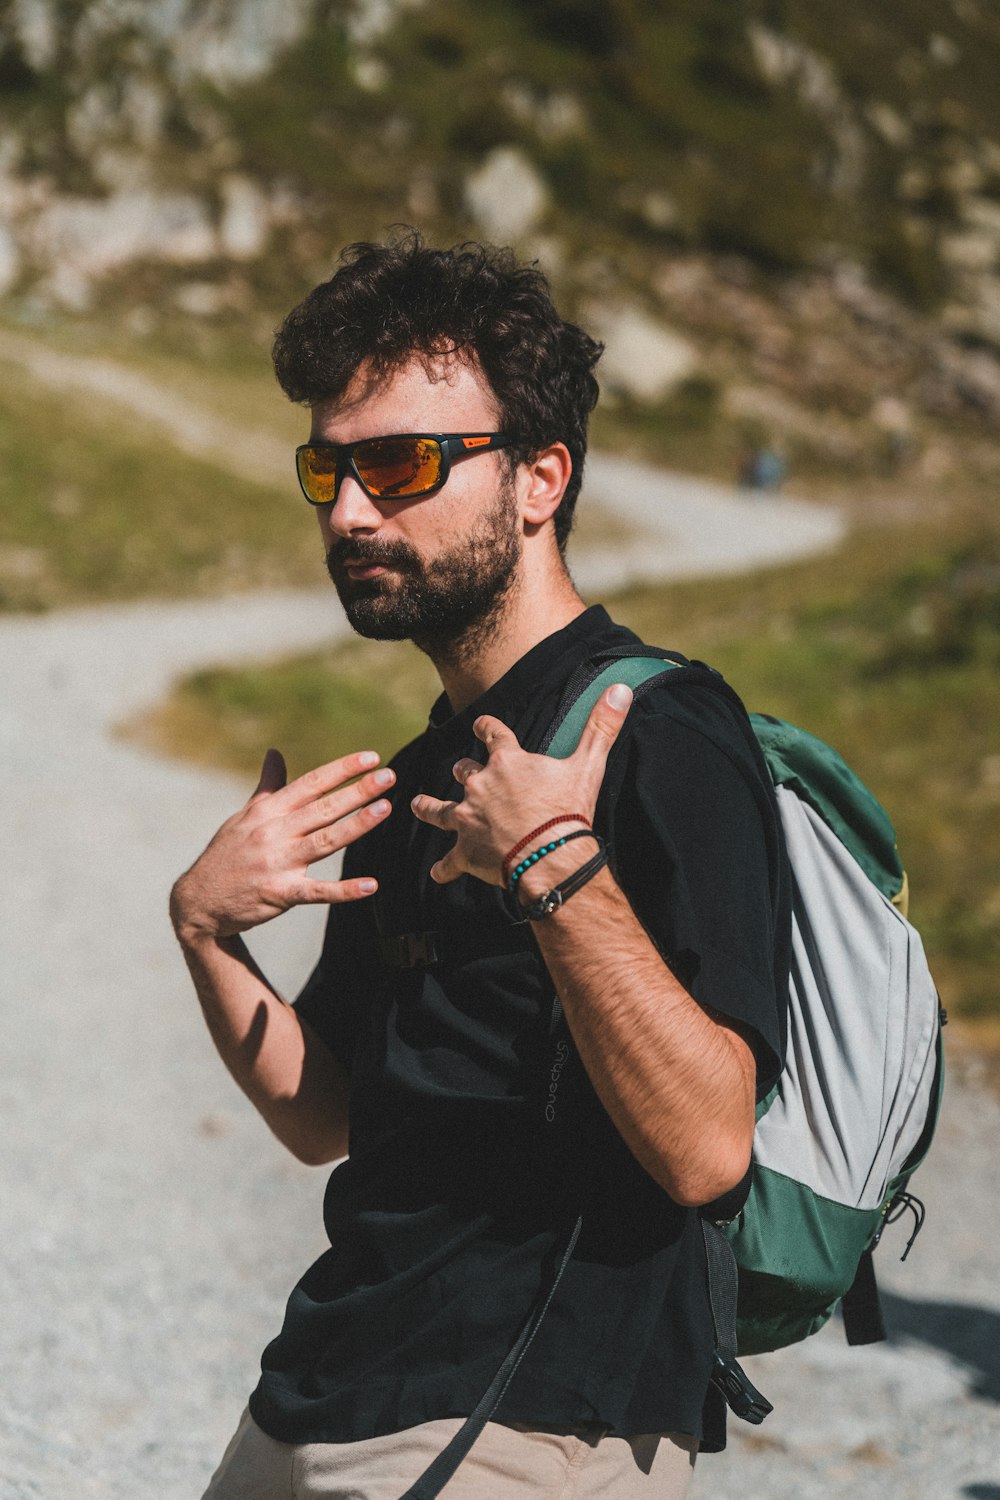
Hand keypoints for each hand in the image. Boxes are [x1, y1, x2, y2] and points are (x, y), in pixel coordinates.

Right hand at [170, 747, 393, 940]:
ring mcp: (277, 863)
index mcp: (267, 811)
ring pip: (325, 841)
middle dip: (357, 791)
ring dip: (356, 825)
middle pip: (322, 808)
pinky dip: (344, 890)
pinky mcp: (279, 894)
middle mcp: (273, 832)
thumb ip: (268, 785)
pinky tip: (370, 885)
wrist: (198, 901)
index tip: (371, 758)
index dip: (341, 769)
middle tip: (389, 776)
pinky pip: (317, 892)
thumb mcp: (244, 816)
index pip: (310, 784)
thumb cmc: (227, 854)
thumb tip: (275, 751)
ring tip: (384, 809)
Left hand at [410, 684, 632, 885]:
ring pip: (440, 811)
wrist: (550, 858)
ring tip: (416, 804)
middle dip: (463, 771)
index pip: (492, 734)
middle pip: (463, 771)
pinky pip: (449, 862)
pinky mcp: (465, 852)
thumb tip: (621, 689)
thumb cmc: (568, 811)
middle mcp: (480, 786)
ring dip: (428, 807)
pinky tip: (438, 873)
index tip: (478, 725)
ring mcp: (468, 819)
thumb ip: (602, 727)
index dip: (485, 728)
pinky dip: (444, 868)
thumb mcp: (589, 765)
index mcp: (507, 762)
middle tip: (461, 771)